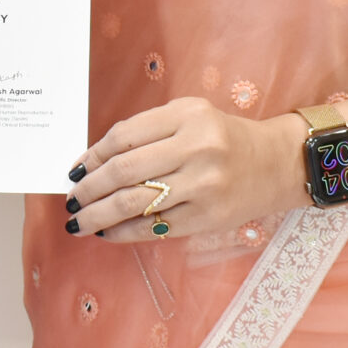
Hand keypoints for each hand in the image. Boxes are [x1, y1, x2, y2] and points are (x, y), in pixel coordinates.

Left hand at [63, 96, 303, 241]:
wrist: (277, 163)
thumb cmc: (223, 136)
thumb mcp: (190, 115)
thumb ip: (146, 130)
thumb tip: (93, 161)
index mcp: (188, 116)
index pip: (124, 138)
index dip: (92, 156)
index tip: (74, 170)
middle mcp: (197, 149)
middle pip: (125, 172)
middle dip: (89, 189)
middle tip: (71, 199)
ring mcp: (203, 186)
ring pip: (135, 204)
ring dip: (99, 215)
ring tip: (80, 221)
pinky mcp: (208, 218)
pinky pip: (155, 228)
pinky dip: (124, 233)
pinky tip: (107, 233)